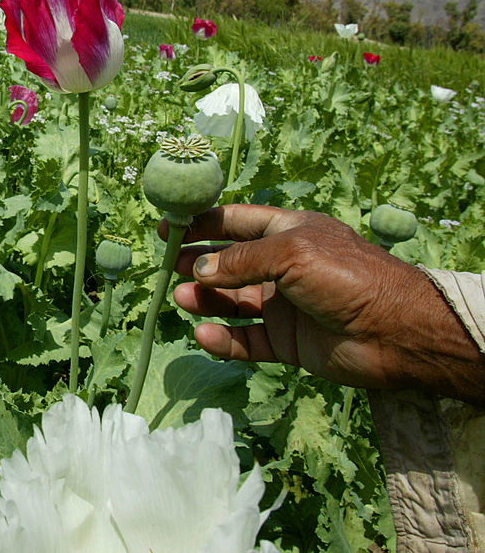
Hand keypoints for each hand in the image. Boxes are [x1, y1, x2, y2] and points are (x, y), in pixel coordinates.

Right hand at [162, 205, 484, 403]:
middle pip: (229, 263)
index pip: (236, 223)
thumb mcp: (290, 253)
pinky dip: (223, 340)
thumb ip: (241, 260)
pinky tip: (204, 336)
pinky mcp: (286, 341)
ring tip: (182, 298)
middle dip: (197, 263)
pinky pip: (245, 340)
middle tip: (168, 266)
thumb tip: (200, 269)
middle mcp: (283, 267)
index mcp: (288, 233)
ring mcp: (283, 306)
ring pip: (232, 302)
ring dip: (205, 299)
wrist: (396, 332)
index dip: (202, 223)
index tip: (167, 228)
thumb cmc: (347, 276)